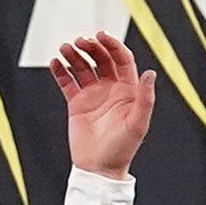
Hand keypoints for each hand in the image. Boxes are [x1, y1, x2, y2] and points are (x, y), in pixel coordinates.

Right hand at [49, 33, 155, 180]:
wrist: (99, 168)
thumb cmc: (122, 149)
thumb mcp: (138, 124)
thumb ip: (145, 99)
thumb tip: (150, 73)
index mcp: (128, 89)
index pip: (121, 59)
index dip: (113, 45)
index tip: (101, 36)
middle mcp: (110, 88)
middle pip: (101, 59)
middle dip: (91, 47)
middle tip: (80, 41)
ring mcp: (93, 95)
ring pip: (83, 67)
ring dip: (74, 55)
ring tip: (65, 48)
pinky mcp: (76, 103)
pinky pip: (67, 82)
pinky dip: (61, 71)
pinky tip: (55, 63)